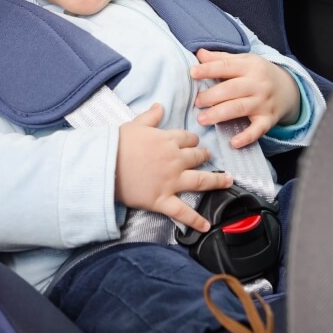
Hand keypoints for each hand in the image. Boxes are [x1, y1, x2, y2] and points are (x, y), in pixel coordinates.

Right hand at [116, 103, 232, 231]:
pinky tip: (207, 226)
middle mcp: (175, 160)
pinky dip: (195, 220)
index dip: (192, 140)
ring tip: (228, 180)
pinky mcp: (163, 200)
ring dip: (217, 181)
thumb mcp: (134, 125)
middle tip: (208, 157)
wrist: (104, 166)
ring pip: (201, 181)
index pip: (188, 138)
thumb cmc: (117, 144)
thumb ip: (150, 116)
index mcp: (168, 140)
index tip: (193, 142)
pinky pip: (183, 212)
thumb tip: (160, 106)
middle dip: (204, 155)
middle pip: (197, 157)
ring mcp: (171, 181)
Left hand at [190, 48, 299, 147]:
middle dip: (212, 96)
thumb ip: (221, 58)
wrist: (289, 89)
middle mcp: (257, 84)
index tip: (192, 73)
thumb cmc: (259, 74)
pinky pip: (258, 129)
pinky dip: (247, 137)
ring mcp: (263, 103)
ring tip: (202, 119)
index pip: (227, 66)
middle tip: (196, 102)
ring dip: (220, 114)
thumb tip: (199, 53)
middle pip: (232, 89)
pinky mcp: (268, 119)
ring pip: (240, 108)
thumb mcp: (244, 61)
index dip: (209, 69)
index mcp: (249, 66)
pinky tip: (233, 143)